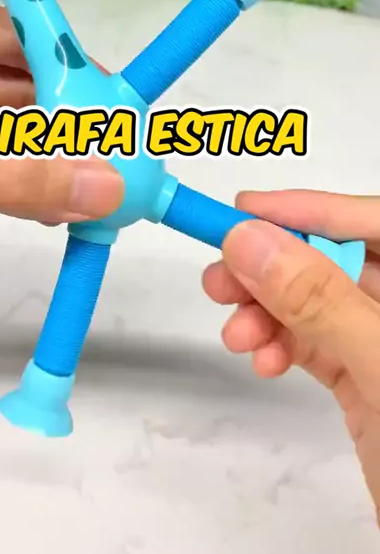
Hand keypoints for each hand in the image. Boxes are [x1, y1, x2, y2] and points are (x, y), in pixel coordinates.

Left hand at [0, 0, 122, 222]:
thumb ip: (15, 176)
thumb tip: (106, 189)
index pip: (14, 33)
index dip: (68, 67)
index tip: (116, 102)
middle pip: (12, 77)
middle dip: (61, 119)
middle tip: (112, 152)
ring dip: (41, 153)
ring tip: (92, 182)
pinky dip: (12, 172)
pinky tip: (52, 196)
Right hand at [202, 190, 379, 524]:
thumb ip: (320, 301)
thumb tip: (252, 240)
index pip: (374, 221)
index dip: (312, 208)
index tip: (246, 209)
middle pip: (336, 260)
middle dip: (275, 266)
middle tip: (221, 278)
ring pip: (316, 302)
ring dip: (268, 311)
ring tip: (236, 334)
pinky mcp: (365, 376)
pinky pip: (313, 342)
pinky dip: (280, 345)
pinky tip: (261, 360)